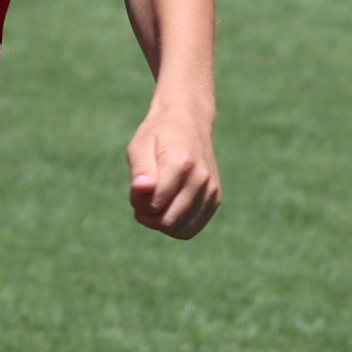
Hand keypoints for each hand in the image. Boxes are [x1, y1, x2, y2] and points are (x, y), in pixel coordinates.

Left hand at [125, 104, 220, 238]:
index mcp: (181, 162)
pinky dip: (176, 225)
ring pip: (181, 230)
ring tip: (155, 202)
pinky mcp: (215, 198)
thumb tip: (141, 191)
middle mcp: (201, 178)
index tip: (136, 189)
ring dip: (161, 223)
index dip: (138, 202)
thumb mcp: (140, 145)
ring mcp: (211, 189)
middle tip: (142, 198)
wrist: (189, 121)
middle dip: (148, 216)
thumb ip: (140, 170)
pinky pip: (192, 228)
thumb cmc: (158, 135)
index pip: (155, 204)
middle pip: (168, 221)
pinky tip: (168, 207)